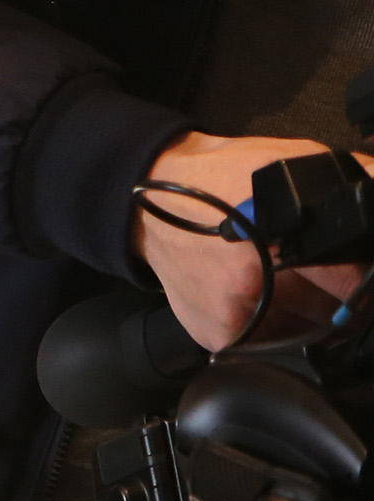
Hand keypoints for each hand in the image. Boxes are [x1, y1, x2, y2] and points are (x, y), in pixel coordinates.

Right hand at [135, 131, 364, 348]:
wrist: (147, 203)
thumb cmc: (220, 177)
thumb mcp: (292, 159)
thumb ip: (352, 179)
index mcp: (276, 241)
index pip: (353, 284)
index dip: (363, 276)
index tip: (357, 269)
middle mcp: (253, 286)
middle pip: (334, 313)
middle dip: (337, 295)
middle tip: (322, 271)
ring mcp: (232, 317)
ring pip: (306, 333)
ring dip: (307, 311)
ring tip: (286, 278)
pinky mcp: (216, 336)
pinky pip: (269, 342)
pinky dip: (272, 323)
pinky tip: (256, 292)